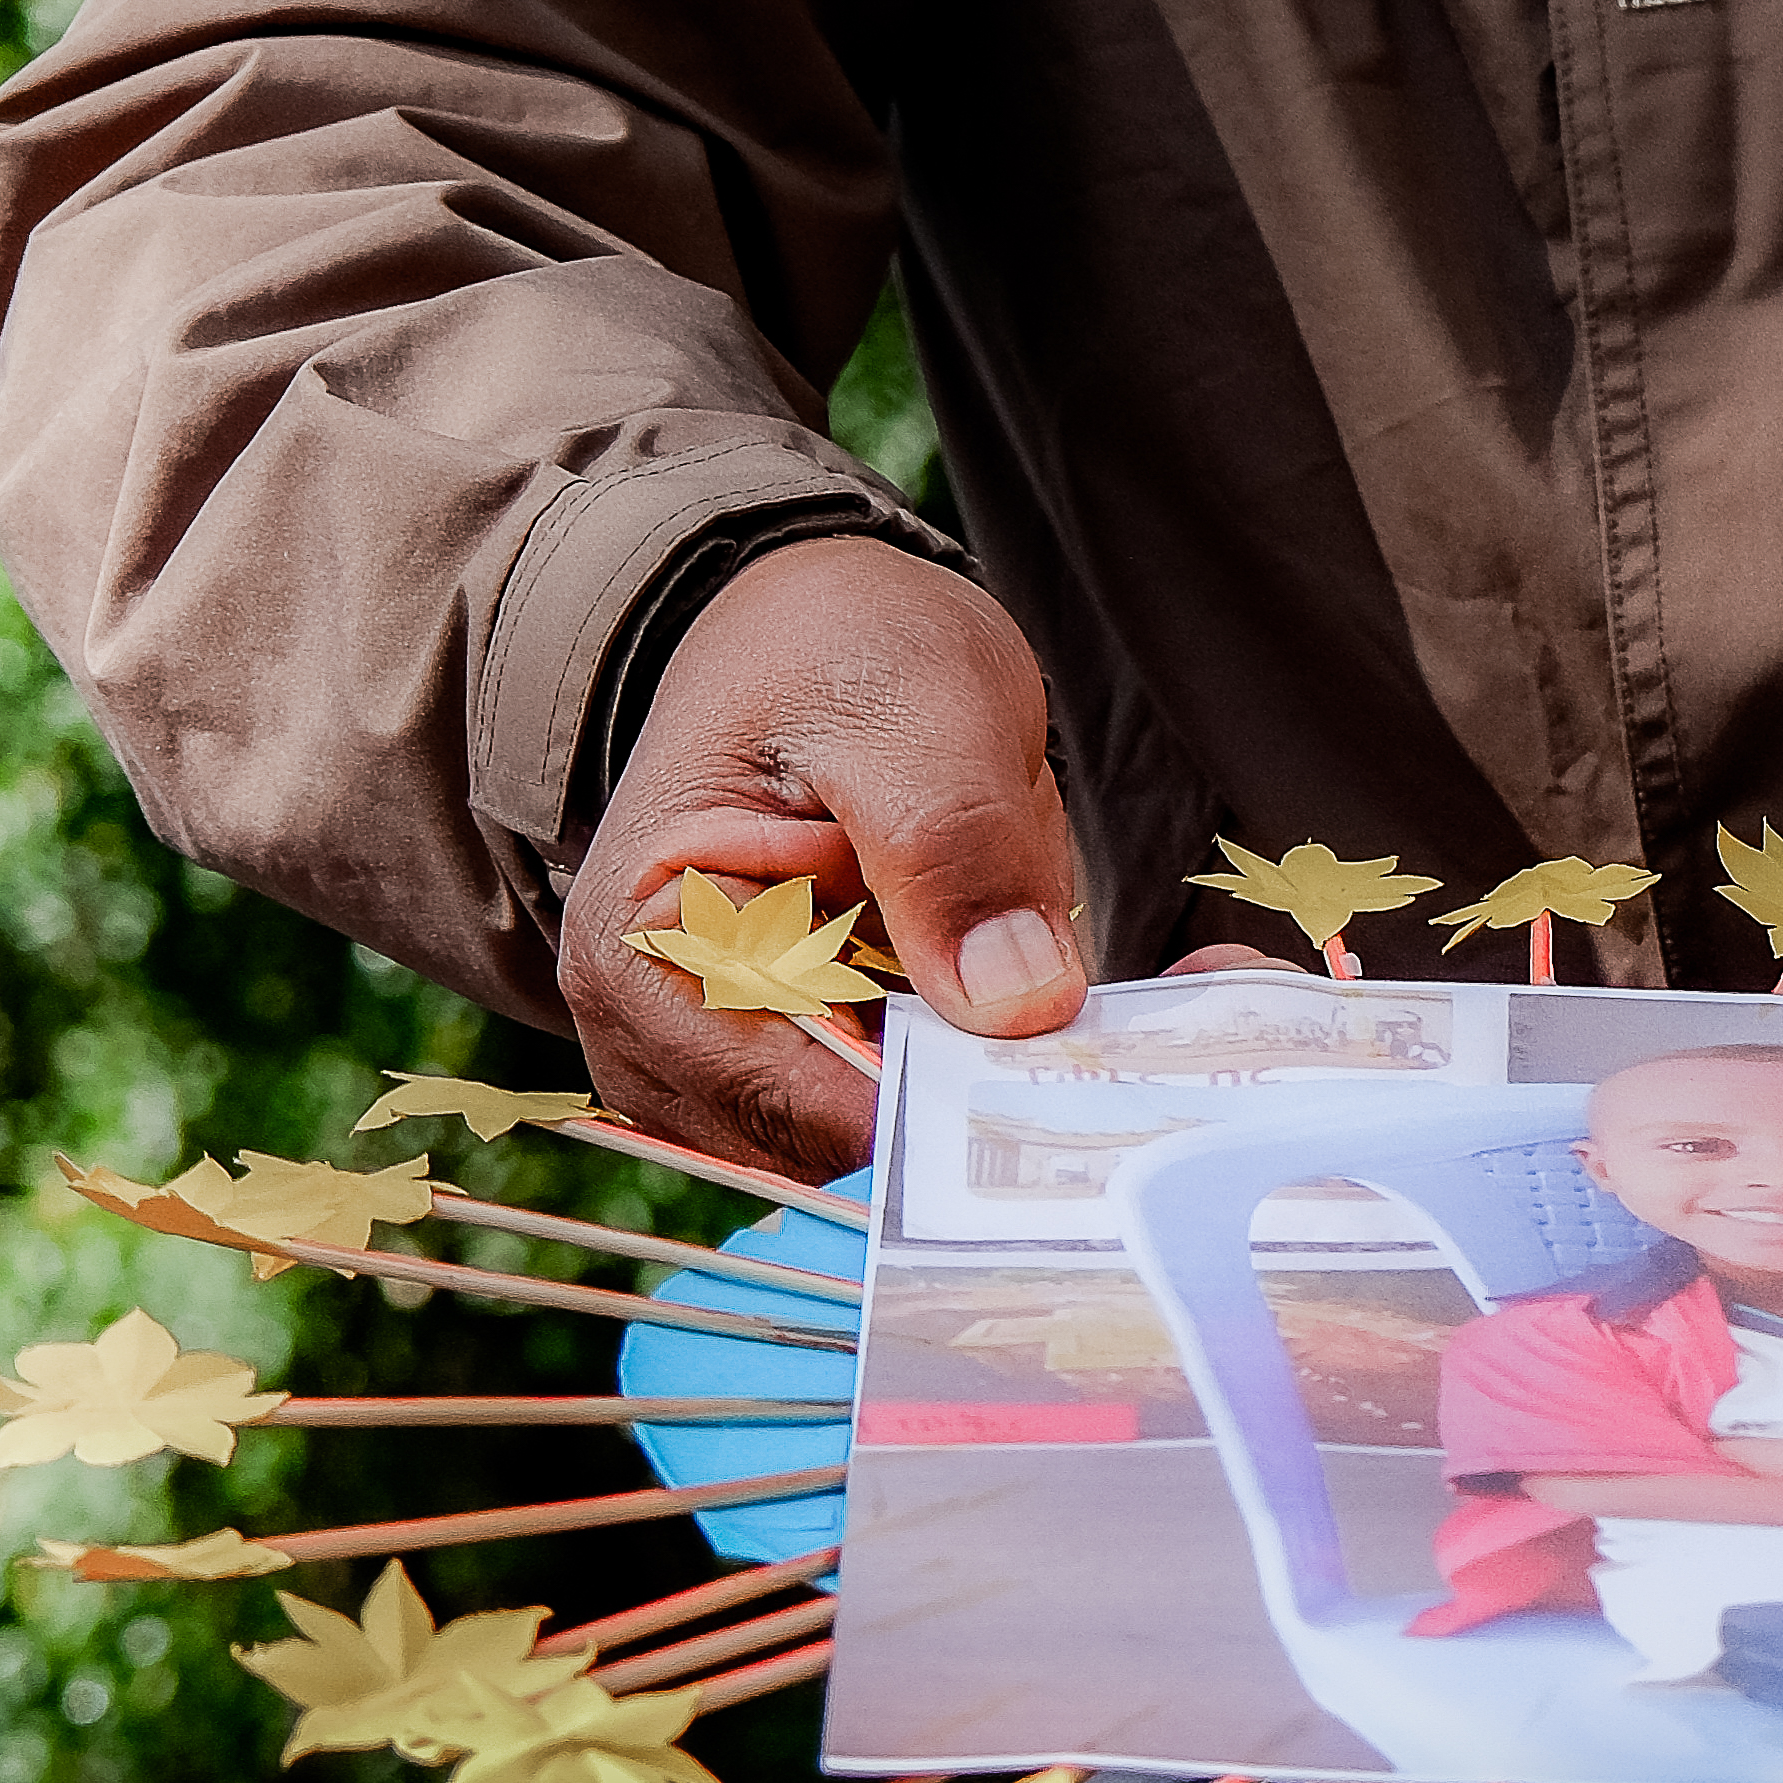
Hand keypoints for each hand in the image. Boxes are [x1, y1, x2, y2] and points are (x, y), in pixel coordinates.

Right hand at [560, 533, 1091, 1171]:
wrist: (816, 638)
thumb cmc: (834, 652)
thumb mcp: (910, 709)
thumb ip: (951, 847)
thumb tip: (1013, 1006)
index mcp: (651, 954)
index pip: (808, 1105)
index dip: (953, 1101)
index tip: (1085, 1065)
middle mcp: (666, 1040)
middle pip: (856, 1145)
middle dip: (994, 1087)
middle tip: (1131, 1013)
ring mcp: (737, 1067)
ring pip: (900, 1137)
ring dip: (1003, 1074)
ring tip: (1066, 957)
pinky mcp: (816, 1065)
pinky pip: (915, 1105)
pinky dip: (992, 1060)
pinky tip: (1041, 981)